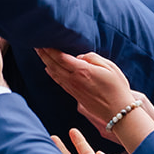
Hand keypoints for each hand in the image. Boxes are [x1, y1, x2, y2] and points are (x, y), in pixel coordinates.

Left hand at [36, 48, 153, 139]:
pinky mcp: (75, 95)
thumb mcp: (110, 67)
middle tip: (36, 44)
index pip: (61, 57)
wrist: (117, 112)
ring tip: (39, 53)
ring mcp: (73, 88)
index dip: (50, 49)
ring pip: (54, 73)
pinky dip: (51, 74)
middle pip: (53, 65)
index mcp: (82, 71)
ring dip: (45, 62)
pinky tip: (48, 69)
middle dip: (44, 54)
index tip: (43, 41)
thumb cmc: (117, 88)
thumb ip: (93, 58)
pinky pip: (59, 82)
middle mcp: (74, 80)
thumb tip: (80, 57)